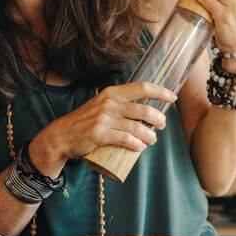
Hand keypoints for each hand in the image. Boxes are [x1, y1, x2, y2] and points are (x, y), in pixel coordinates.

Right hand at [27, 82, 176, 174]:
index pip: (142, 88)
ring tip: (152, 140)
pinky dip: (136, 145)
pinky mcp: (100, 134)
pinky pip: (125, 139)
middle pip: (144, 110)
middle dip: (159, 119)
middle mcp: (109, 103)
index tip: (173, 97)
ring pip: (137, 127)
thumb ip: (120, 103)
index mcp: (112, 92)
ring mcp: (104, 119)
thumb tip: (145, 111)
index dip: (160, 92)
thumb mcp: (102, 104)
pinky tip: (140, 147)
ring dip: (150, 136)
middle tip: (161, 126)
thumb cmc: (86, 121)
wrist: (62, 135)